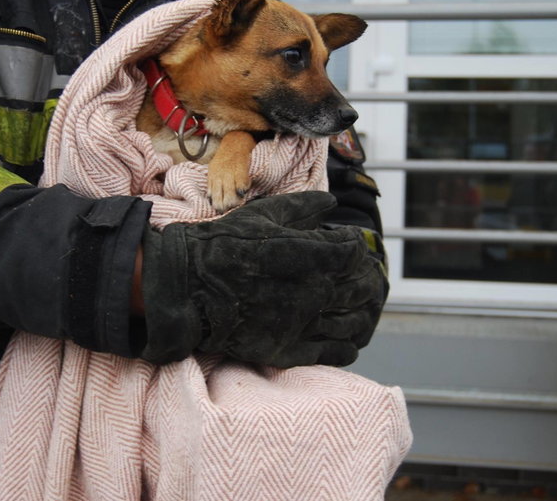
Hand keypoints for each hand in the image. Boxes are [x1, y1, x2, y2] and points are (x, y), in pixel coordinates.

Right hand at [139, 191, 388, 366]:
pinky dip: (348, 347)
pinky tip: (350, 340)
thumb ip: (303, 207)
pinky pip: (334, 352)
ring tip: (365, 308)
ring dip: (365, 313)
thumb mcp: (264, 214)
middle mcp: (315, 291)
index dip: (355, 245)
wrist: (188, 285)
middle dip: (368, 279)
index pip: (355, 251)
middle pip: (362, 287)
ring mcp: (305, 323)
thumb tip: (332, 203)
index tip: (348, 244)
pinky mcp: (290, 349)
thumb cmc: (224, 244)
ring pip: (354, 322)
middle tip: (367, 277)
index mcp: (312, 256)